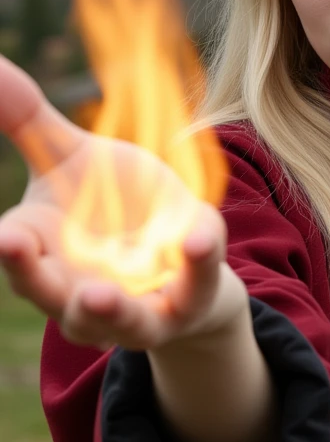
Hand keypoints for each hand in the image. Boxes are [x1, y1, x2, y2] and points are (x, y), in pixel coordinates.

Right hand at [0, 55, 243, 350]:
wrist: (178, 254)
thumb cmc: (111, 209)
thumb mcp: (71, 161)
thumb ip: (29, 123)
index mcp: (44, 256)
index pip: (17, 254)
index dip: (9, 246)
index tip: (2, 234)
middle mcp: (79, 293)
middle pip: (50, 293)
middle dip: (31, 276)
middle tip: (14, 249)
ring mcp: (135, 307)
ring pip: (118, 318)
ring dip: (107, 308)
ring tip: (99, 295)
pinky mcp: (187, 300)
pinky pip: (192, 287)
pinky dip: (196, 264)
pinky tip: (198, 236)